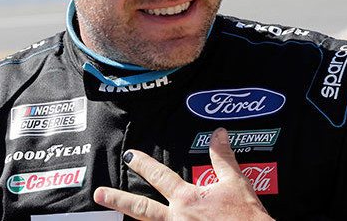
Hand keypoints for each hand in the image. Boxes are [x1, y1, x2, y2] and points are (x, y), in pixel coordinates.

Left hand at [93, 128, 273, 220]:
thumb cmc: (247, 217)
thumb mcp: (237, 183)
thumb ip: (223, 158)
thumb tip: (218, 133)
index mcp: (187, 200)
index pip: (160, 177)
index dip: (144, 164)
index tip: (130, 155)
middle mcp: (177, 219)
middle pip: (141, 209)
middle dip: (119, 199)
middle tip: (100, 194)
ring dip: (131, 217)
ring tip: (113, 212)